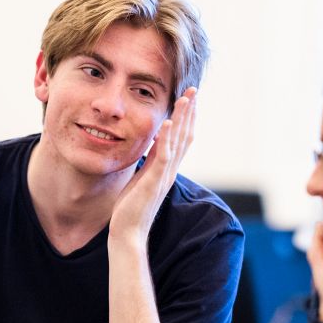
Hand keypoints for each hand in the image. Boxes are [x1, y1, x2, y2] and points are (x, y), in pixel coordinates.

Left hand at [109, 88, 197, 244]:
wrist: (128, 233)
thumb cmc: (132, 208)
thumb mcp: (142, 178)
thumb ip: (151, 161)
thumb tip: (155, 142)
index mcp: (167, 169)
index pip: (181, 139)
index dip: (186, 118)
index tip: (188, 98)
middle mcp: (170, 171)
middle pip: (185, 136)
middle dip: (189, 112)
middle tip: (194, 90)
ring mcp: (163, 176)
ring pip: (178, 142)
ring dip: (182, 119)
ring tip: (185, 98)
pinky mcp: (154, 183)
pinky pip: (163, 157)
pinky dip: (167, 139)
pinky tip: (168, 123)